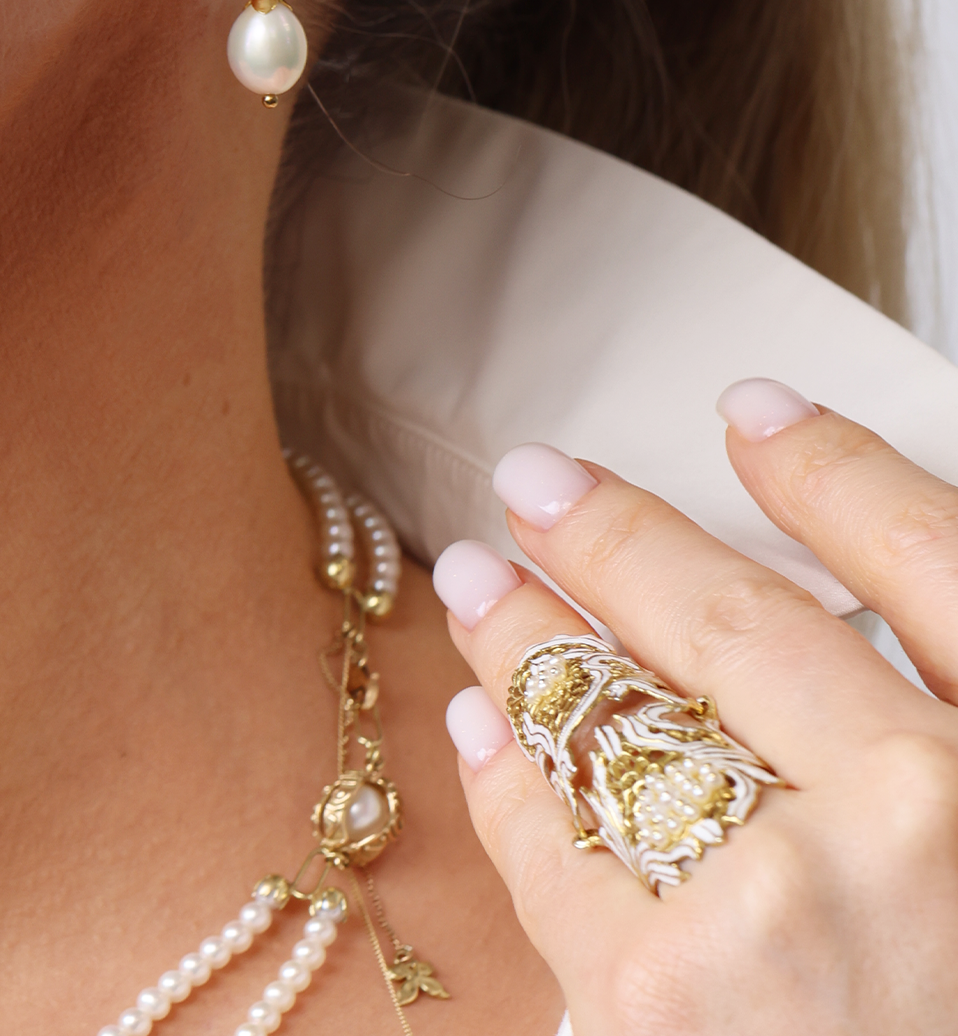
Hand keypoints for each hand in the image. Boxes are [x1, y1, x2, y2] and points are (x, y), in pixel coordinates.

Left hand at [431, 380, 957, 1033]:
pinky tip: (480, 736)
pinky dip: (509, 784)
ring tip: (475, 581)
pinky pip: (558, 856)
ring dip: (531, 638)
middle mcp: (924, 825)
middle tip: (535, 480)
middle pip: (739, 623)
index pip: (937, 561)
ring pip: (620, 717)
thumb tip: (833, 637)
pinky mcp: (669, 1006)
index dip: (834, 472)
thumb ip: (934, 749)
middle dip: (622, 536)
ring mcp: (789, 914)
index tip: (748, 410)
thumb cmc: (957, 1021)